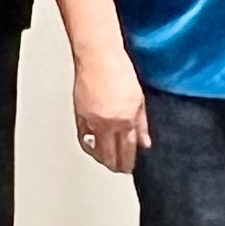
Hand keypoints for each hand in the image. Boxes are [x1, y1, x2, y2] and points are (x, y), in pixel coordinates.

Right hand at [73, 50, 149, 173]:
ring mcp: (92, 119)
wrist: (97, 56)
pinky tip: (91, 148)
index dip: (128, 162)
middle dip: (115, 165)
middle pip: (110, 153)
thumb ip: (142, 124)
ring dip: (101, 159)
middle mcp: (108, 122)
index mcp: (126, 118)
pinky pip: (83, 137)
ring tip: (106, 163)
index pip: (128, 149)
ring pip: (95, 149)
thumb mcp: (139, 98)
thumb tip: (144, 141)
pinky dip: (88, 146)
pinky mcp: (79, 114)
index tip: (129, 168)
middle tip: (118, 170)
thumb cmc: (118, 69)